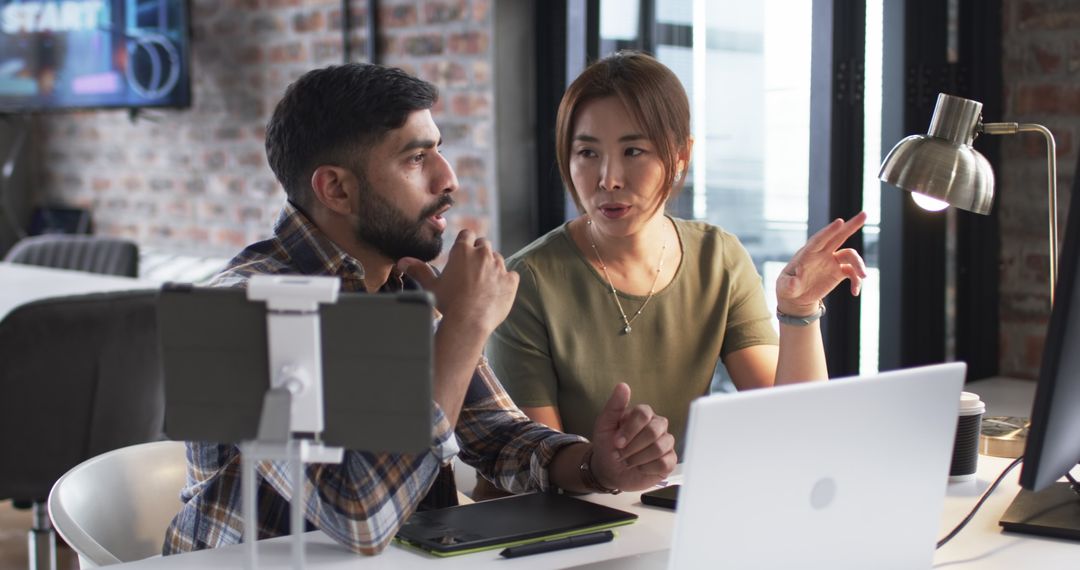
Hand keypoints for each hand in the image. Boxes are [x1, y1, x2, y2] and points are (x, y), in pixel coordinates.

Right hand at [397, 230, 518, 335]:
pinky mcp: (511, 281)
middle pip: (484, 244)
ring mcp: (499, 266)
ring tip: (483, 283)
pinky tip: (497, 291)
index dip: (465, 243)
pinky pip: (512, 275)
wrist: (468, 322)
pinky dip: (506, 281)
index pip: (467, 234)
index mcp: (463, 250)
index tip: (463, 253)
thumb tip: (402, 261)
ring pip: (498, 258)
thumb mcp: (431, 286)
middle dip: (479, 253)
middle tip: (472, 270)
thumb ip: (419, 270)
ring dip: (492, 266)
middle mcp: (483, 254)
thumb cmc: (448, 303)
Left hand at [589, 383, 676, 491]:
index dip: (629, 430)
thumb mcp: (604, 425)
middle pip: (653, 431)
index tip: (616, 442)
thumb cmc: (608, 446)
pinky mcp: (670, 460)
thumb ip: (614, 405)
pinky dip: (647, 468)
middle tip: (620, 454)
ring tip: (628, 461)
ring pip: (659, 448)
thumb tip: (623, 386)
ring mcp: (666, 443)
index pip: (643, 414)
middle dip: (633, 446)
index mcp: (643, 414)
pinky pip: (664, 463)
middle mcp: (658, 426)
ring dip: (638, 458)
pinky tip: (640, 468)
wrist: (609, 471)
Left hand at [776, 212, 867, 315]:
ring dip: (859, 264)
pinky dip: (857, 281)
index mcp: (807, 254)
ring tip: (864, 277)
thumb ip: (788, 285)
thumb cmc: (787, 288)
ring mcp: (831, 261)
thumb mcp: (784, 287)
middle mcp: (821, 253)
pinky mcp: (838, 271)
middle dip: (851, 225)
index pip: (819, 240)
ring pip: (850, 255)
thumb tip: (793, 283)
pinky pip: (853, 272)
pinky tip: (855, 292)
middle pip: (838, 236)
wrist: (796, 297)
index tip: (840, 221)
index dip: (829, 231)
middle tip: (865, 214)